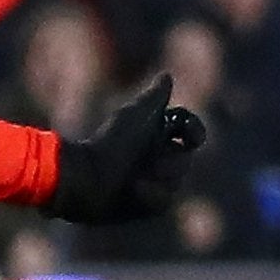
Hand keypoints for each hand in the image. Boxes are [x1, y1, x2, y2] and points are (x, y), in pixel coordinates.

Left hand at [44, 75, 207, 223]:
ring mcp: (152, 181)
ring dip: (160, 177)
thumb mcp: (133, 116)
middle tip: (150, 162)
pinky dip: (151, 195)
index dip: (195, 131)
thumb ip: (153, 98)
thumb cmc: (108, 143)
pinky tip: (135, 189)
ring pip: (177, 180)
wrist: (85, 176)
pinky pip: (164, 201)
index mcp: (156, 134)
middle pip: (184, 158)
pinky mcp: (145, 204)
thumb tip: (166, 75)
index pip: (190, 131)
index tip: (192, 136)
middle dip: (170, 159)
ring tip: (136, 178)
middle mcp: (156, 157)